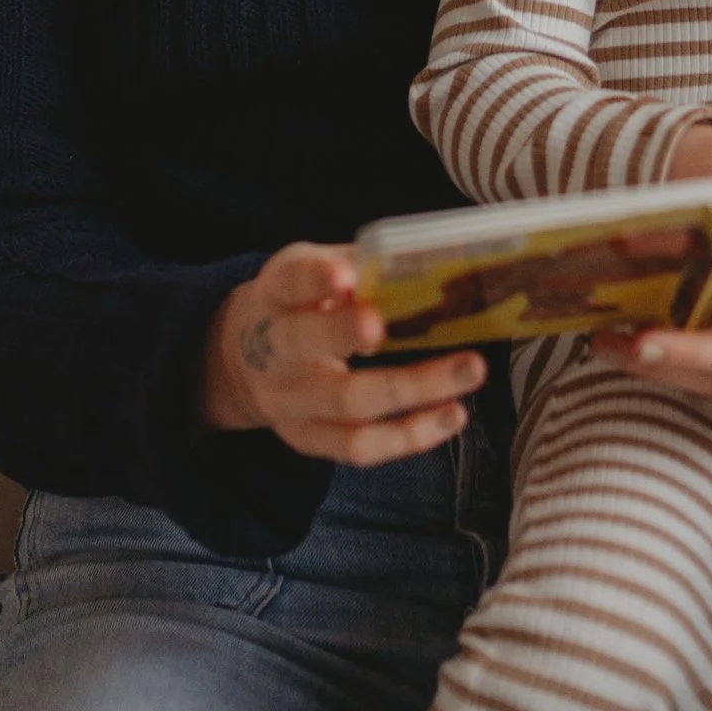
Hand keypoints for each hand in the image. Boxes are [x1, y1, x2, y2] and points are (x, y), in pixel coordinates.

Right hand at [201, 244, 485, 464]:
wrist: (244, 360)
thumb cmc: (301, 304)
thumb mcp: (316, 271)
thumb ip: (358, 266)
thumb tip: (425, 264)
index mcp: (276, 295)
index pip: (290, 283)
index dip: (315, 280)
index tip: (345, 276)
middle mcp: (272, 351)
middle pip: (306, 345)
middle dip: (349, 334)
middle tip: (389, 325)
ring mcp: (288, 402)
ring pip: (345, 404)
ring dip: (411, 391)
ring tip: (467, 374)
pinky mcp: (308, 439)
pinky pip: (359, 447)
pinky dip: (410, 435)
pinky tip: (452, 416)